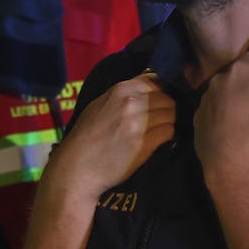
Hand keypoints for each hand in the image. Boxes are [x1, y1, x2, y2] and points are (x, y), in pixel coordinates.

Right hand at [46, 73, 175, 203]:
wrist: (77, 167)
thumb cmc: (85, 137)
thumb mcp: (99, 105)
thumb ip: (122, 95)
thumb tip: (146, 87)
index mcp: (120, 90)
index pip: (155, 82)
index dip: (160, 92)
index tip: (158, 102)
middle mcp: (131, 103)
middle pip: (167, 99)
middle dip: (167, 109)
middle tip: (160, 119)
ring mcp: (139, 123)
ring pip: (171, 115)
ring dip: (168, 122)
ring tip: (159, 130)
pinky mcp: (145, 143)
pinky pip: (168, 132)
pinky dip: (167, 135)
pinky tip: (158, 140)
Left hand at [195, 52, 248, 183]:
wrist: (232, 155)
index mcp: (239, 71)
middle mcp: (217, 80)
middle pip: (234, 75)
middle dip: (244, 84)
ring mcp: (204, 99)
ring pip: (220, 93)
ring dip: (230, 99)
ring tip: (243, 119)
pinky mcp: (197, 118)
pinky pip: (210, 111)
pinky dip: (218, 115)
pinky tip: (228, 129)